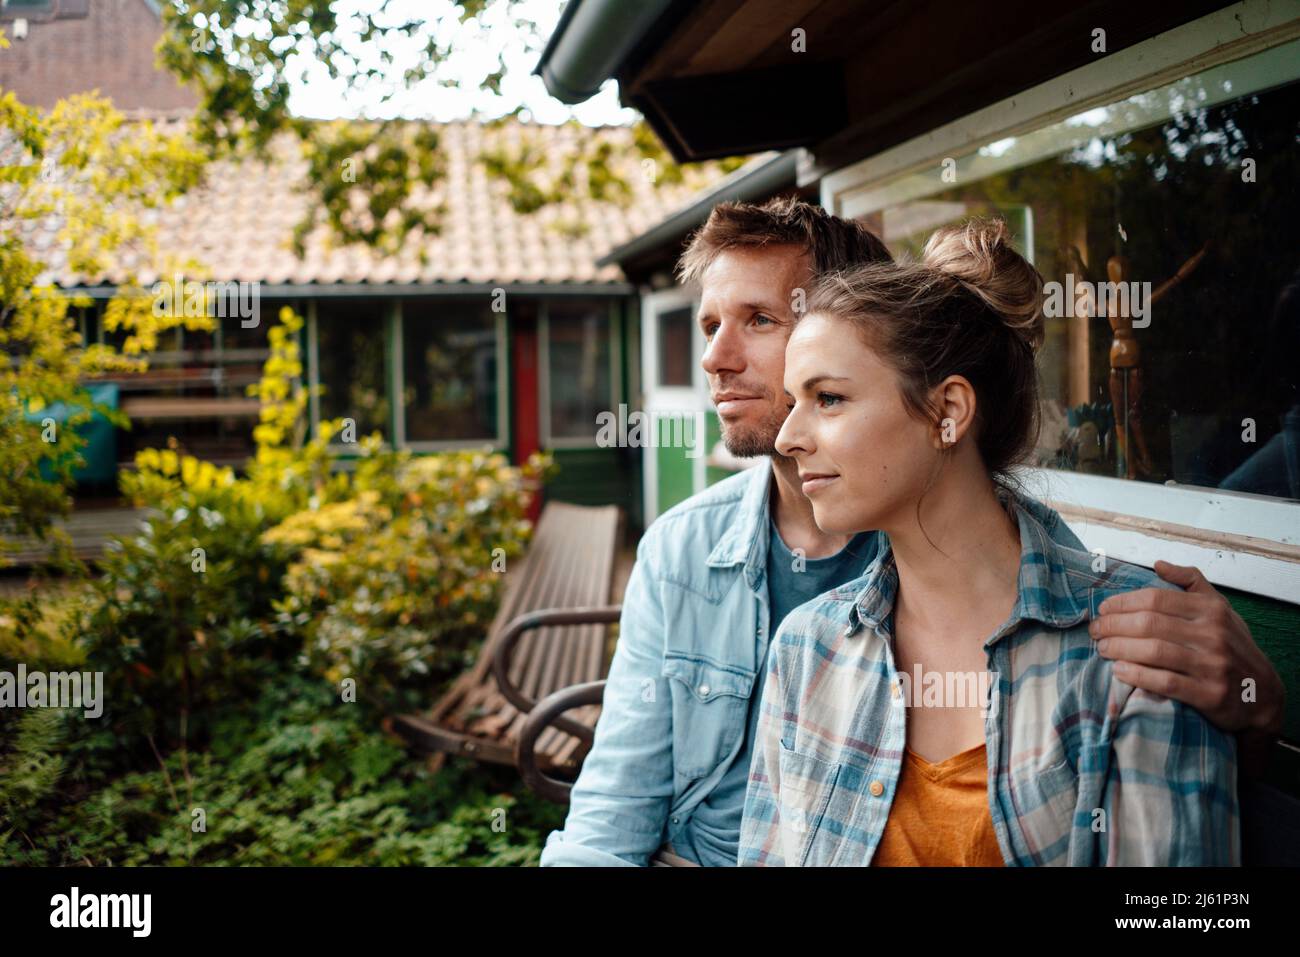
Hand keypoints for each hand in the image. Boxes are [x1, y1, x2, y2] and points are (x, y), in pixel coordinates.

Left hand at [1089, 561, 1284, 737]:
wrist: (1263, 693)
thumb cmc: (1233, 646)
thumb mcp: (1220, 608)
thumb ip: (1191, 582)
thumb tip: (1158, 564)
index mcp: (1211, 610)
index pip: (1155, 599)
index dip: (1122, 603)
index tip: (1103, 610)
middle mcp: (1212, 635)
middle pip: (1149, 624)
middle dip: (1113, 626)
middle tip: (1095, 631)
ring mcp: (1212, 665)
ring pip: (1153, 651)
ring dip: (1119, 649)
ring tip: (1102, 648)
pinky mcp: (1209, 695)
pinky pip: (1164, 682)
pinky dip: (1136, 675)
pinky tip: (1119, 670)